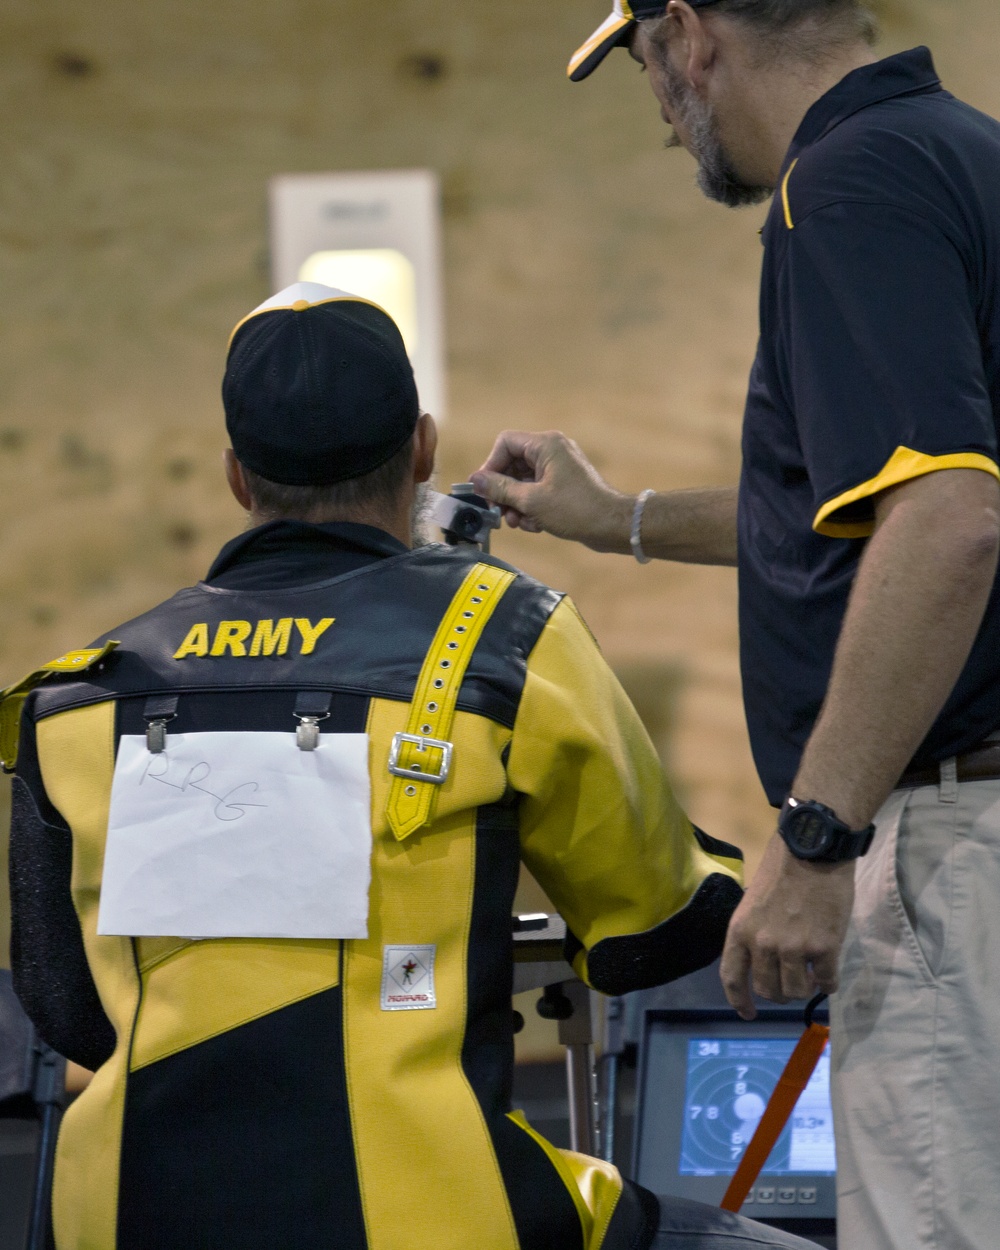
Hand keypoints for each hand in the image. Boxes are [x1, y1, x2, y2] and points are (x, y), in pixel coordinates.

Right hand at [470, 430, 633, 551]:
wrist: (612, 526)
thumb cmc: (577, 510)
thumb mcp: (531, 501)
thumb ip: (500, 489)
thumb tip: (475, 480)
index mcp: (546, 445)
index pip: (505, 443)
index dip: (491, 466)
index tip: (485, 490)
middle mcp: (552, 451)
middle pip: (512, 464)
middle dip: (504, 491)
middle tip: (499, 512)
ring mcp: (558, 468)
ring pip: (522, 481)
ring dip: (516, 503)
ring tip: (519, 522)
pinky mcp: (562, 485)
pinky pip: (536, 491)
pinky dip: (530, 507)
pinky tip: (535, 524)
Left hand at [720, 833, 855, 1019]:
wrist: (813, 850)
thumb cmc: (782, 869)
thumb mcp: (753, 902)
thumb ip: (754, 932)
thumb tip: (762, 960)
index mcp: (740, 930)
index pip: (732, 977)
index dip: (739, 1000)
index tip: (748, 1013)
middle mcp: (762, 944)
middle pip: (768, 991)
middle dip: (779, 993)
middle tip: (791, 983)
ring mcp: (793, 948)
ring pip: (796, 992)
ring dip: (804, 989)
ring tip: (811, 975)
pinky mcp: (824, 948)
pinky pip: (826, 983)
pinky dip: (828, 984)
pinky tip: (829, 974)